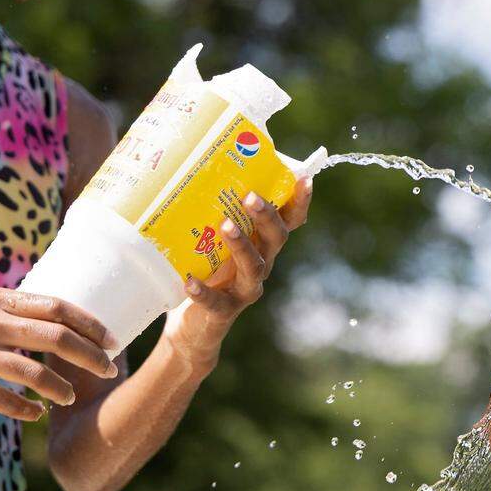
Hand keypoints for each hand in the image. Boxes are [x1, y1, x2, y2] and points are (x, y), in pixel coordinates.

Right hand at [0, 288, 118, 420]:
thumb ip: (13, 311)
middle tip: (108, 370)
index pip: (58, 308)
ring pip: (35, 374)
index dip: (92, 326)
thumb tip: (62, 321)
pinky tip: (36, 412)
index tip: (114, 340)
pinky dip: (28, 410)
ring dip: (61, 389)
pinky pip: (4, 401)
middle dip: (91, 357)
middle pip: (57, 339)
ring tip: (70, 396)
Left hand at [162, 178, 312, 369]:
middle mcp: (262, 264)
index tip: (303, 179)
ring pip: (254, 267)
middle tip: (251, 197)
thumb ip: (208, 211)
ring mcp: (245, 289)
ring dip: (242, 246)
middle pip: (276, 239)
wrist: (192, 327)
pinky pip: (217, 302)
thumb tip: (186, 164)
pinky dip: (203, 292)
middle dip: (267, 217)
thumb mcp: (210, 240)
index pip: (288, 220)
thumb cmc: (203, 272)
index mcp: (262, 244)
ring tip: (225, 226)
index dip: (299, 202)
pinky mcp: (224, 311)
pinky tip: (190, 281)